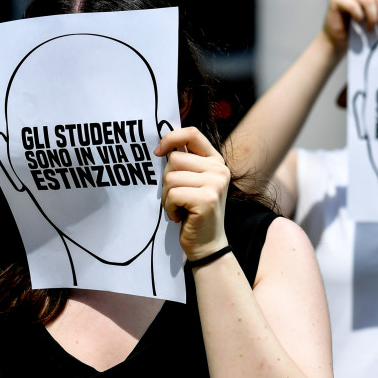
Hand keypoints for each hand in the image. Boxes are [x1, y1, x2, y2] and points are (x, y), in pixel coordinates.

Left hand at [156, 127, 230, 260]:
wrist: (207, 244)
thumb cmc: (193, 213)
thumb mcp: (192, 182)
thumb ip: (184, 163)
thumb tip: (161, 145)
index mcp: (216, 161)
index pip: (192, 133)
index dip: (170, 138)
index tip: (158, 152)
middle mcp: (219, 170)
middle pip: (174, 159)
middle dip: (166, 180)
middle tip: (176, 198)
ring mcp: (215, 184)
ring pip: (171, 177)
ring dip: (166, 197)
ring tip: (178, 208)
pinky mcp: (207, 199)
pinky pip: (172, 194)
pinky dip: (169, 207)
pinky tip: (178, 216)